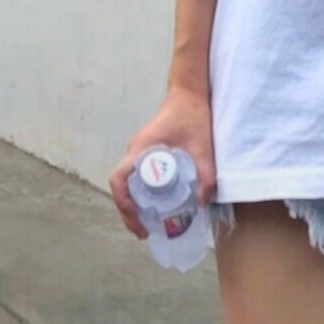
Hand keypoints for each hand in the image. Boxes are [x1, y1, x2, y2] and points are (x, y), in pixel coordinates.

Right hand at [109, 85, 215, 239]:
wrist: (190, 92)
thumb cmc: (192, 114)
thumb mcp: (203, 145)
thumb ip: (205, 174)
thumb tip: (201, 203)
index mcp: (141, 149)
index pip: (118, 179)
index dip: (123, 204)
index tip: (137, 221)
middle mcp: (135, 152)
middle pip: (122, 186)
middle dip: (129, 212)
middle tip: (145, 231)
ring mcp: (140, 152)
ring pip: (129, 183)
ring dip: (135, 204)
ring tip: (150, 223)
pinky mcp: (149, 151)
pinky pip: (139, 176)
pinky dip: (143, 193)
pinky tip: (160, 203)